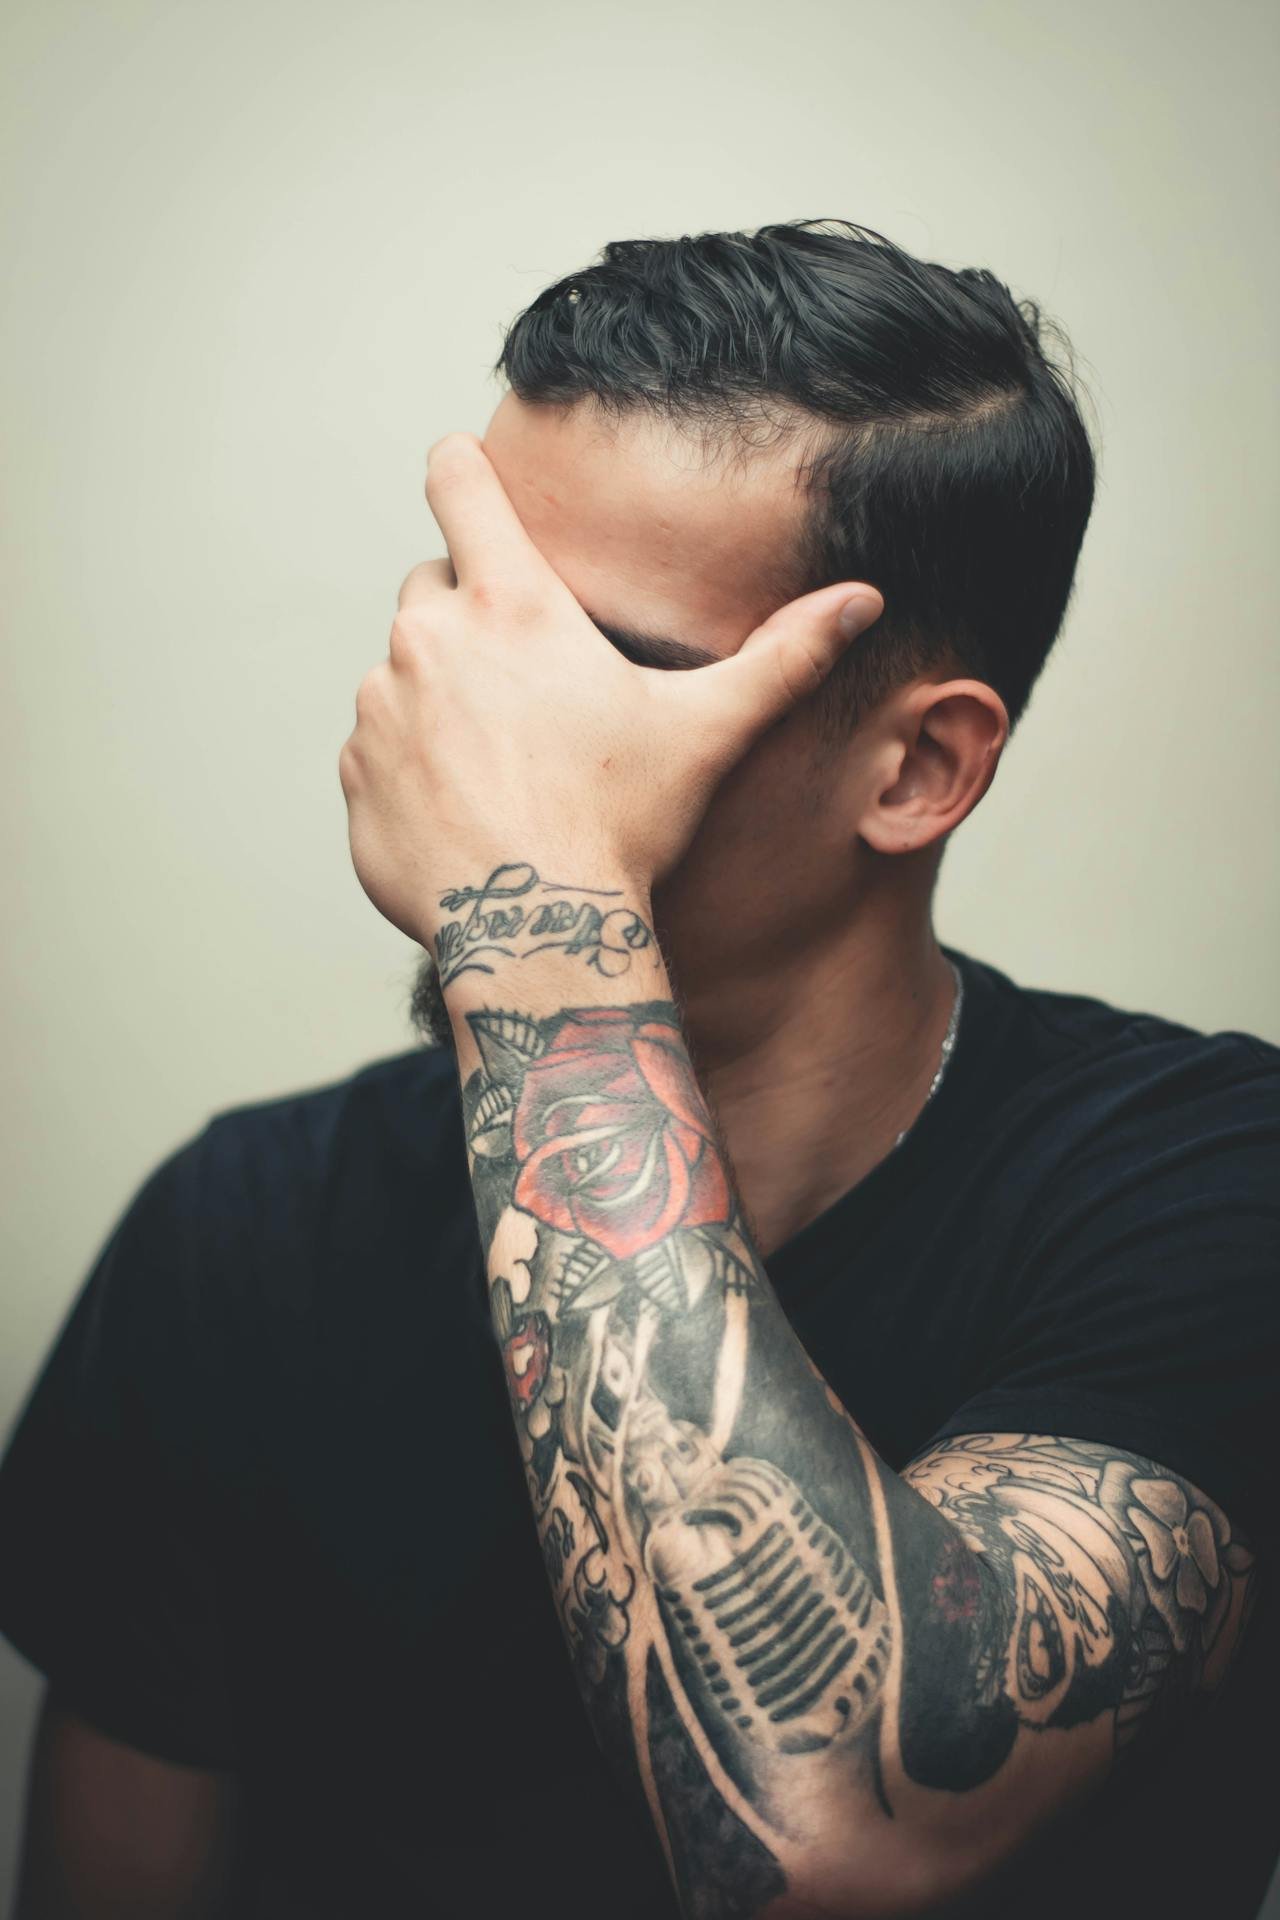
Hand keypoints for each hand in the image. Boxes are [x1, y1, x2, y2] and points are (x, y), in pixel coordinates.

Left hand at [339, 432, 881, 947]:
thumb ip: (784, 657)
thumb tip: (863, 600)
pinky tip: (471, 809)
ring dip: (441, 695)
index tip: (472, 479)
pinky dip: (414, 763)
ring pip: (402, 670)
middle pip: (433, 584)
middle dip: (471, 617)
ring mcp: (380, 707)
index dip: (464, 470)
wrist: (540, 934)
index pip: (456, 479)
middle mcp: (427, 639)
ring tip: (506, 763)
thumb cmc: (623, 825)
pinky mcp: (355, 773)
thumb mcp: (710, 732)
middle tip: (530, 688)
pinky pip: (379, 745)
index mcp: (510, 604)